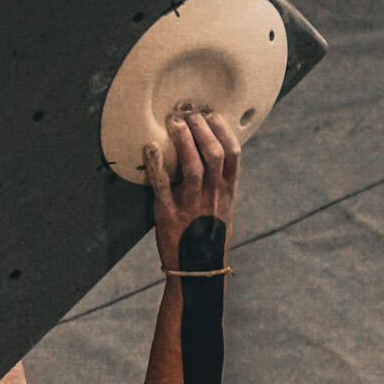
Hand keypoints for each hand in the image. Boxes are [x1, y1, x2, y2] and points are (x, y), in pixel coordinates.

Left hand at [142, 107, 239, 271]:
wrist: (197, 271)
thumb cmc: (208, 238)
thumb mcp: (222, 209)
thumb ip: (219, 185)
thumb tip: (211, 153)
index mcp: (227, 192)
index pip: (233, 153)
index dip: (222, 129)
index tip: (211, 113)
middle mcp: (213, 196)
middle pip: (214, 153)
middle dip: (202, 128)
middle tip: (188, 111)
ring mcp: (192, 204)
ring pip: (194, 165)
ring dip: (184, 139)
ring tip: (174, 121)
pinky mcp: (169, 214)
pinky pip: (163, 185)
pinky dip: (156, 164)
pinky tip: (150, 147)